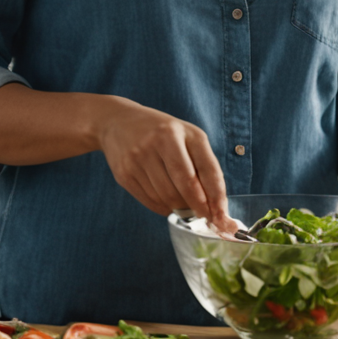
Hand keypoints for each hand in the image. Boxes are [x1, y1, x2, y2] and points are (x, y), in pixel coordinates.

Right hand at [89, 98, 230, 230]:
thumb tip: (215, 205)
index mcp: (179, 131)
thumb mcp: (186, 136)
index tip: (220, 214)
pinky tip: (166, 201)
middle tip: (203, 216)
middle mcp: (157, 141)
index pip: (205, 170)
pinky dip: (163, 207)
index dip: (215, 196)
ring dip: (179, 207)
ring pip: (167, 198)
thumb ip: (203, 164)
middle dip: (198, 207)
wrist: (117, 122)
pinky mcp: (124, 172)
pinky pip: (150, 201)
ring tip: (182, 203)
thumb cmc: (161, 132)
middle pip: (184, 187)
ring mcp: (137, 157)